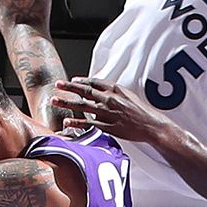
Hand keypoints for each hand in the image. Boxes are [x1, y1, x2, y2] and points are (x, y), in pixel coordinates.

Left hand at [50, 73, 174, 145]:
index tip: (72, 80)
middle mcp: (110, 99)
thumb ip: (114, 92)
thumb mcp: (128, 95)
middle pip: (85, 91)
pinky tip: (67, 121)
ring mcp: (108, 113)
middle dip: (69, 88)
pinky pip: (89, 123)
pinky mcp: (108, 126)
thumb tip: (101, 89)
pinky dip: (77, 122)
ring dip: (67, 102)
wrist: (151, 125)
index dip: (81, 81)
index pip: (94, 82)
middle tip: (57, 85)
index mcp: (115, 89)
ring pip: (83, 106)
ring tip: (55, 100)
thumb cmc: (141, 111)